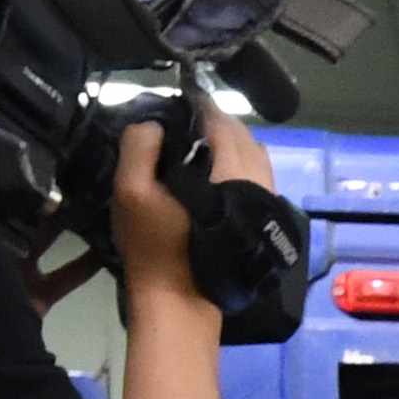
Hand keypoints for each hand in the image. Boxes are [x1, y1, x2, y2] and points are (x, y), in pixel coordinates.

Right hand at [112, 104, 275, 304]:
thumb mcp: (133, 191)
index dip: (200, 105)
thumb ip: (141, 147)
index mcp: (230, 173)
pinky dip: (241, 165)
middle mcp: (257, 184)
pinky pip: (259, 178)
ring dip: (231, 143)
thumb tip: (154, 122)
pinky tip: (217, 171)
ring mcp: (266, 204)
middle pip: (243, 135)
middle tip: (188, 119)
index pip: (221, 122)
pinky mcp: (265, 222)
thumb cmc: (154, 246)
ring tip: (201, 142)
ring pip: (255, 156)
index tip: (180, 99)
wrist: (180, 299)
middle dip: (217, 122)